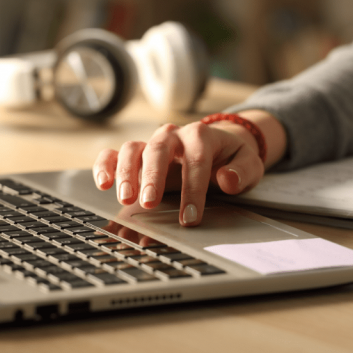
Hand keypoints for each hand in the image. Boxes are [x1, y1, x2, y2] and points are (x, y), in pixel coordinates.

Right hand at [92, 110, 285, 225]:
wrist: (219, 147)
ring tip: (126, 198)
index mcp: (201, 135)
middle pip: (158, 149)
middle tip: (149, 203)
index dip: (192, 189)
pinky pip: (114, 154)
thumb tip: (227, 179)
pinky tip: (103, 184)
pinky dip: (105, 166)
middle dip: (153, 177)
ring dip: (127, 173)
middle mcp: (173, 135)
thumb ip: (242, 171)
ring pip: (133, 149)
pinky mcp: (137, 154)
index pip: (196, 160)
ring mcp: (152, 143)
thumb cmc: (231, 159)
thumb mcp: (248, 164)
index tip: (190, 217)